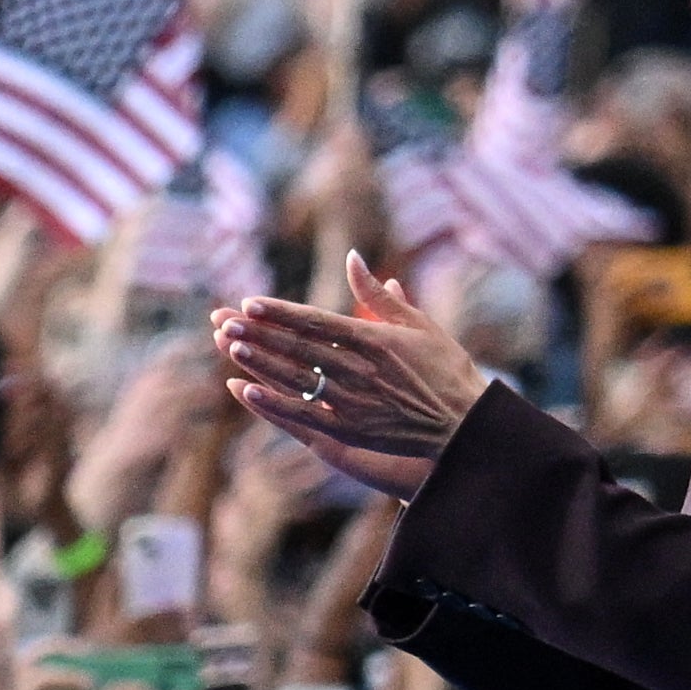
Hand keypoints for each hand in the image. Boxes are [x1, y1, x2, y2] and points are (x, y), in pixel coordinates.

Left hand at [216, 254, 488, 480]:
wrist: (466, 426)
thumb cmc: (446, 370)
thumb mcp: (419, 324)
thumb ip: (379, 295)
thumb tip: (353, 258)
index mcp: (376, 340)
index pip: (318, 322)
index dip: (281, 313)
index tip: (250, 302)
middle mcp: (361, 370)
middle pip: (299, 348)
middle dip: (259, 333)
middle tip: (224, 321)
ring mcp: (353, 402)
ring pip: (296, 378)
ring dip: (260, 361)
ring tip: (229, 345)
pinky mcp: (351, 431)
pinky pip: (304, 415)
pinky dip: (273, 403)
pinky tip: (245, 390)